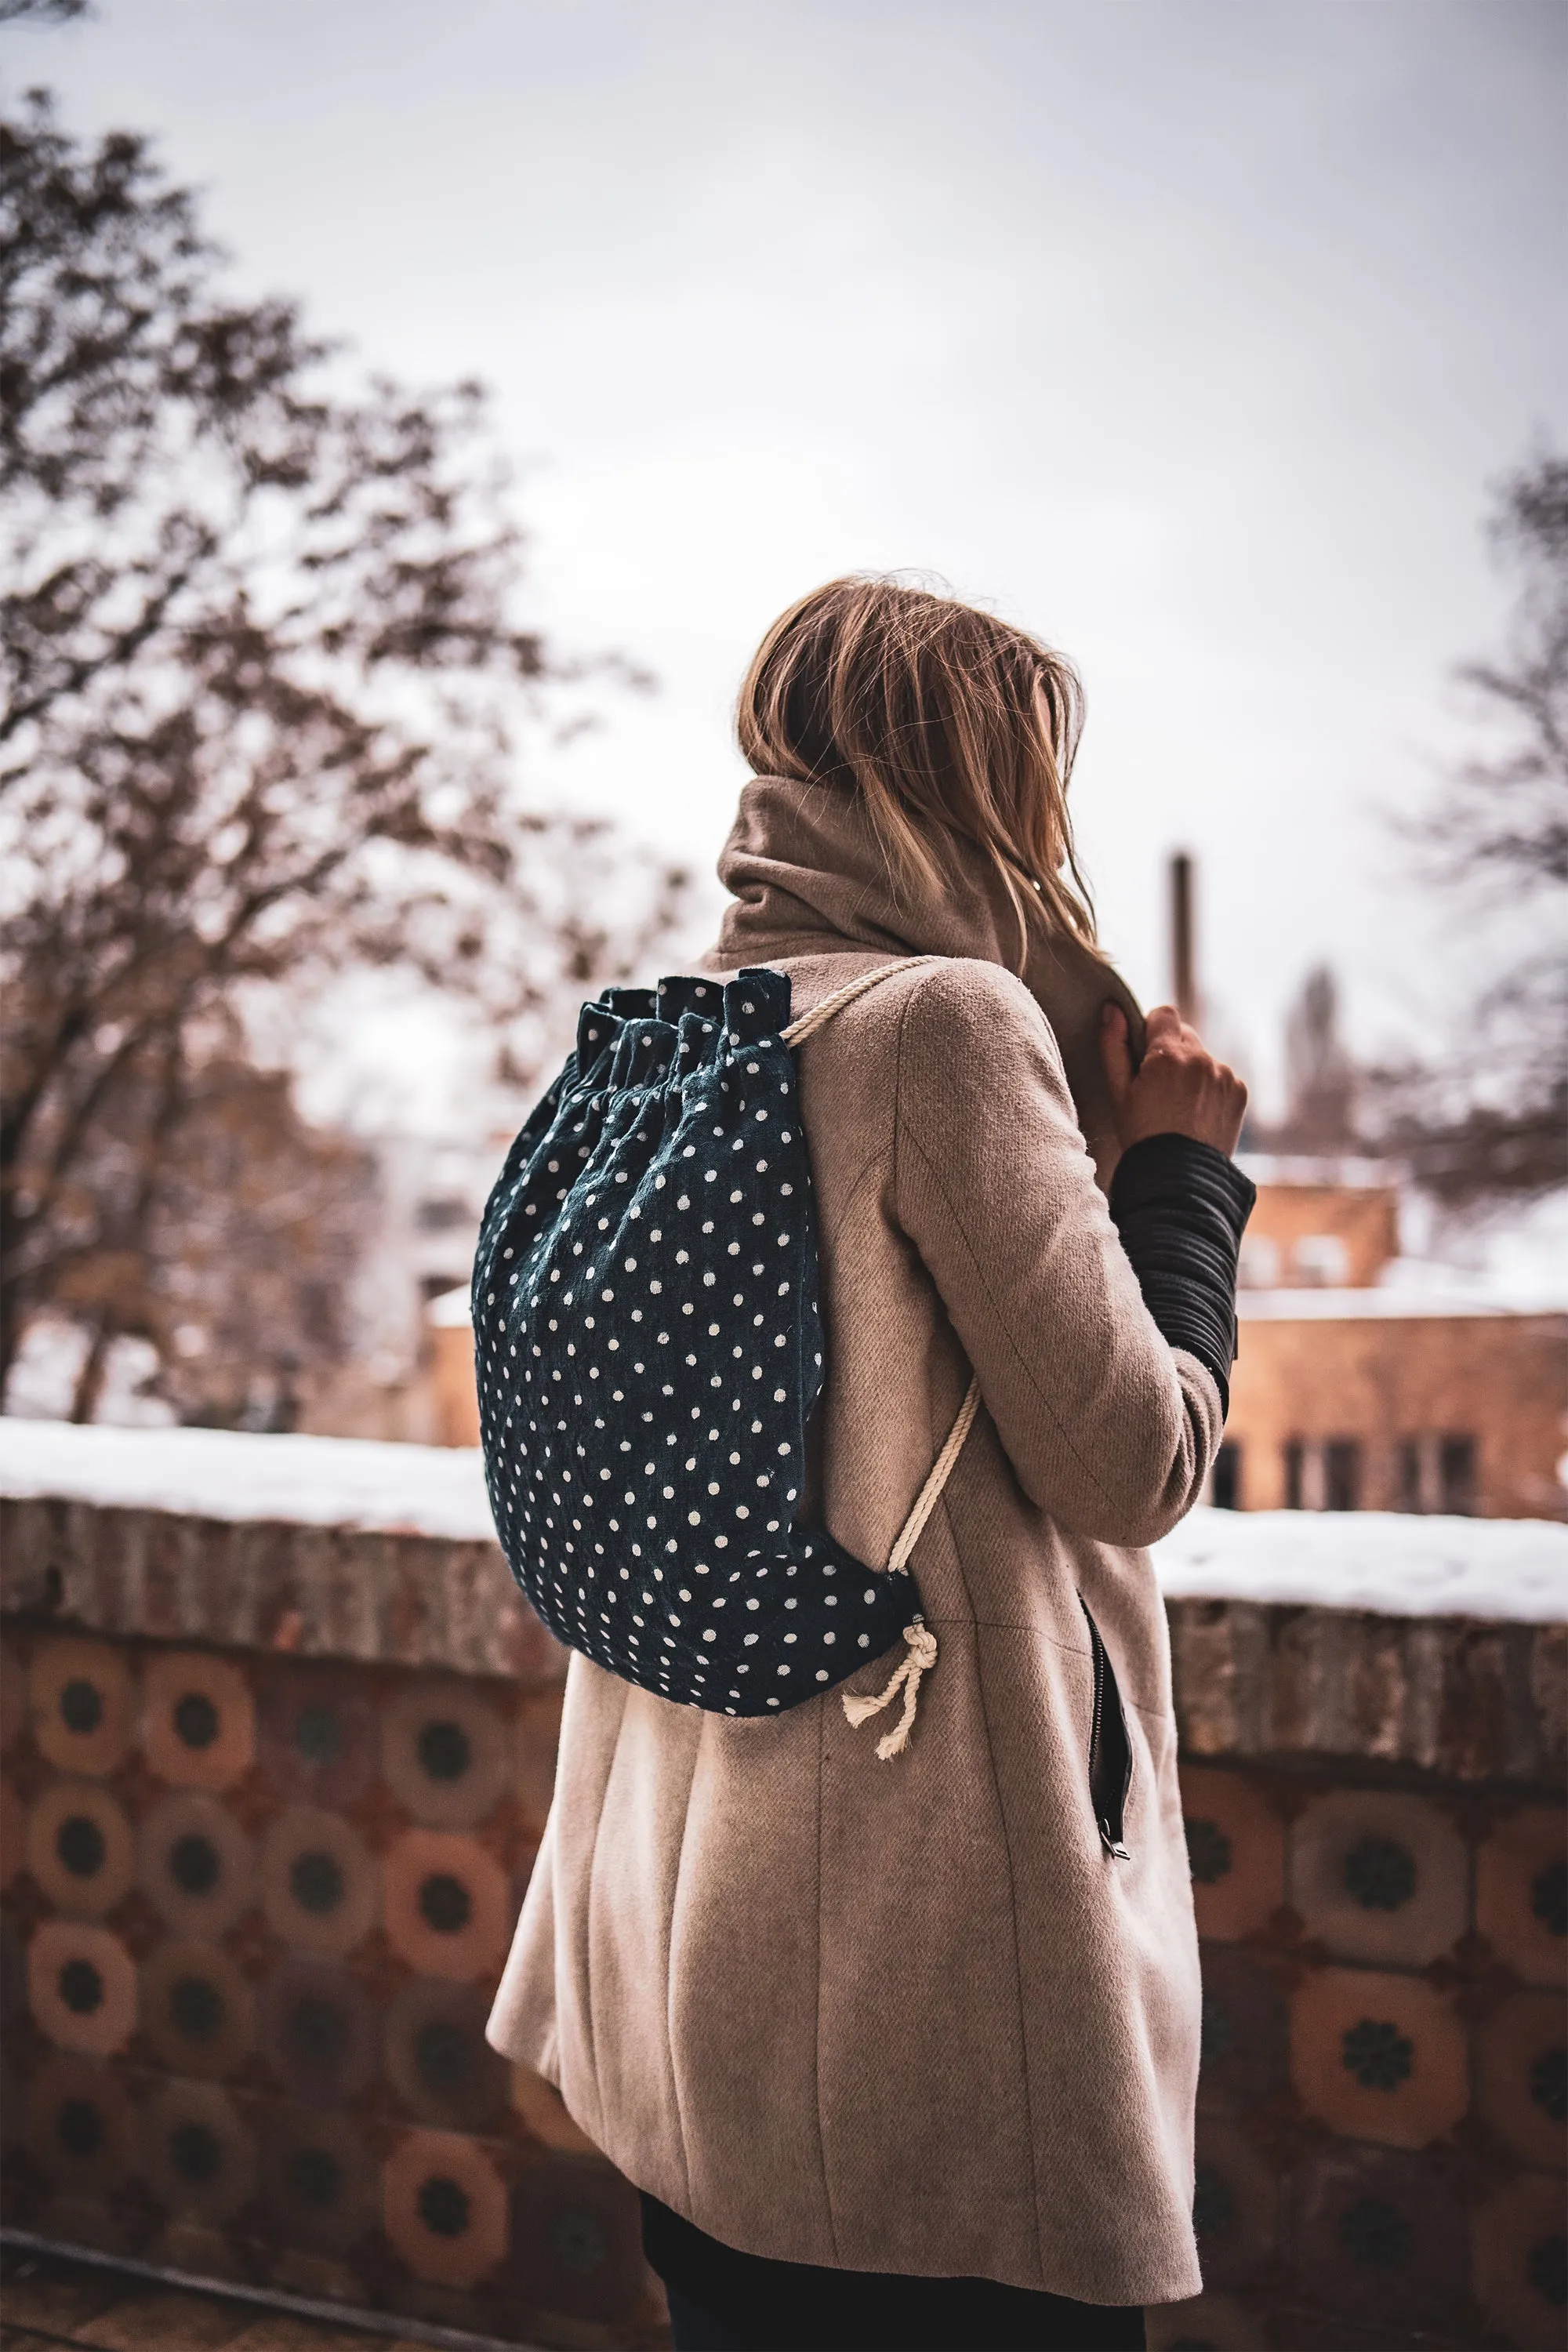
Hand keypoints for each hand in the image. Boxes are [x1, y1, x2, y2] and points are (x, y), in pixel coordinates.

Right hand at [1100, 1001, 1246, 1156]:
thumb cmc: (1142, 1136)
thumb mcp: (1118, 1093)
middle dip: (1171, 1052)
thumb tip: (1112, 1008)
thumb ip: (1113, 1045)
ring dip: (1191, 1071)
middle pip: (1184, 1035)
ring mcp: (1224, 1074)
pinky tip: (1197, 1114)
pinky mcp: (1239, 1090)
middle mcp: (1201, 1058)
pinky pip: (1220, 1076)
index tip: (1145, 1056)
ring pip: (1202, 1057)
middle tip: (1158, 1088)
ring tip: (1178, 1107)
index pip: (1164, 1014)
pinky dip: (1209, 1088)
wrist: (1180, 1178)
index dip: (1150, 1031)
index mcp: (1168, 1055)